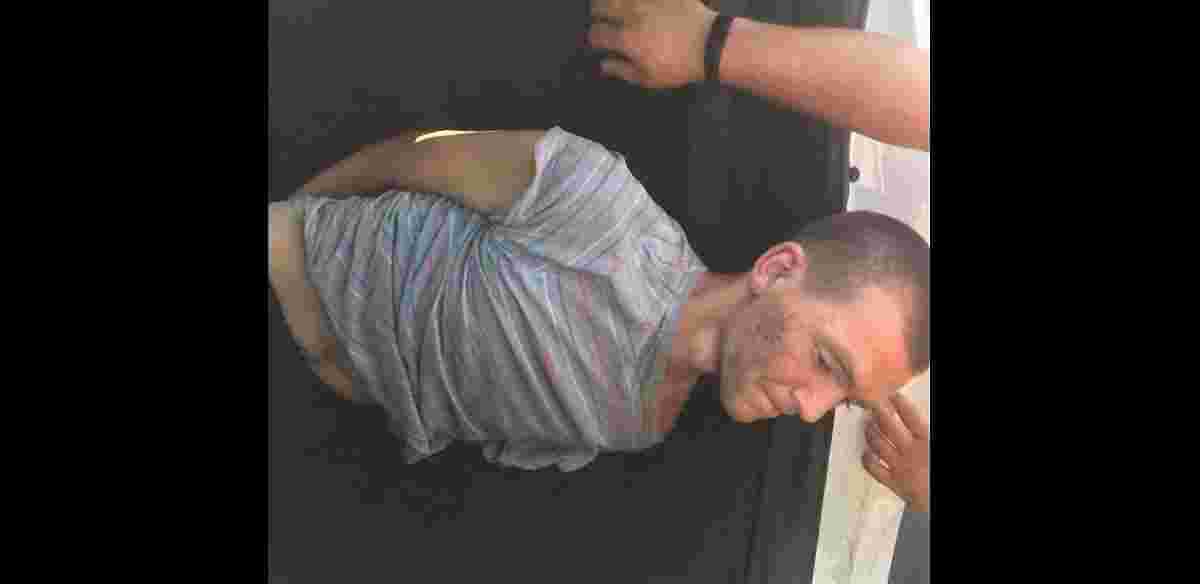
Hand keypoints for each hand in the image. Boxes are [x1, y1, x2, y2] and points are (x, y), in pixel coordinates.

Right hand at [588, 0, 718, 87]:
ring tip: (612, 3)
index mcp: (626, 39)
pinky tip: (640, 1)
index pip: (598, 34)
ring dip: (612, 0)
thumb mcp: (649, 79)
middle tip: (599, 15)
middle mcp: (633, 16)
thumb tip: (604, 65)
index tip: (596, 40)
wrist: (710, 45)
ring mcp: (649, 1)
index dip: (593, 37)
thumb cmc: (680, 66)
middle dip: (597, 12)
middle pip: (603, 7)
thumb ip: (623, 70)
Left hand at [862, 393, 929, 511]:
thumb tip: (920, 428)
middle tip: (872, 405)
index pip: (910, 417)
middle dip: (878, 413)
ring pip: (878, 445)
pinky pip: (874, 469)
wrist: (940, 503)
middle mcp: (910, 452)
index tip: (892, 394)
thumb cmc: (942, 477)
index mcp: (926, 442)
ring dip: (870, 433)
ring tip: (867, 425)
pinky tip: (865, 453)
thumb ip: (927, 436)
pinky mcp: (893, 483)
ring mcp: (899, 467)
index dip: (900, 404)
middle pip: (889, 427)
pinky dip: (867, 460)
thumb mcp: (935, 447)